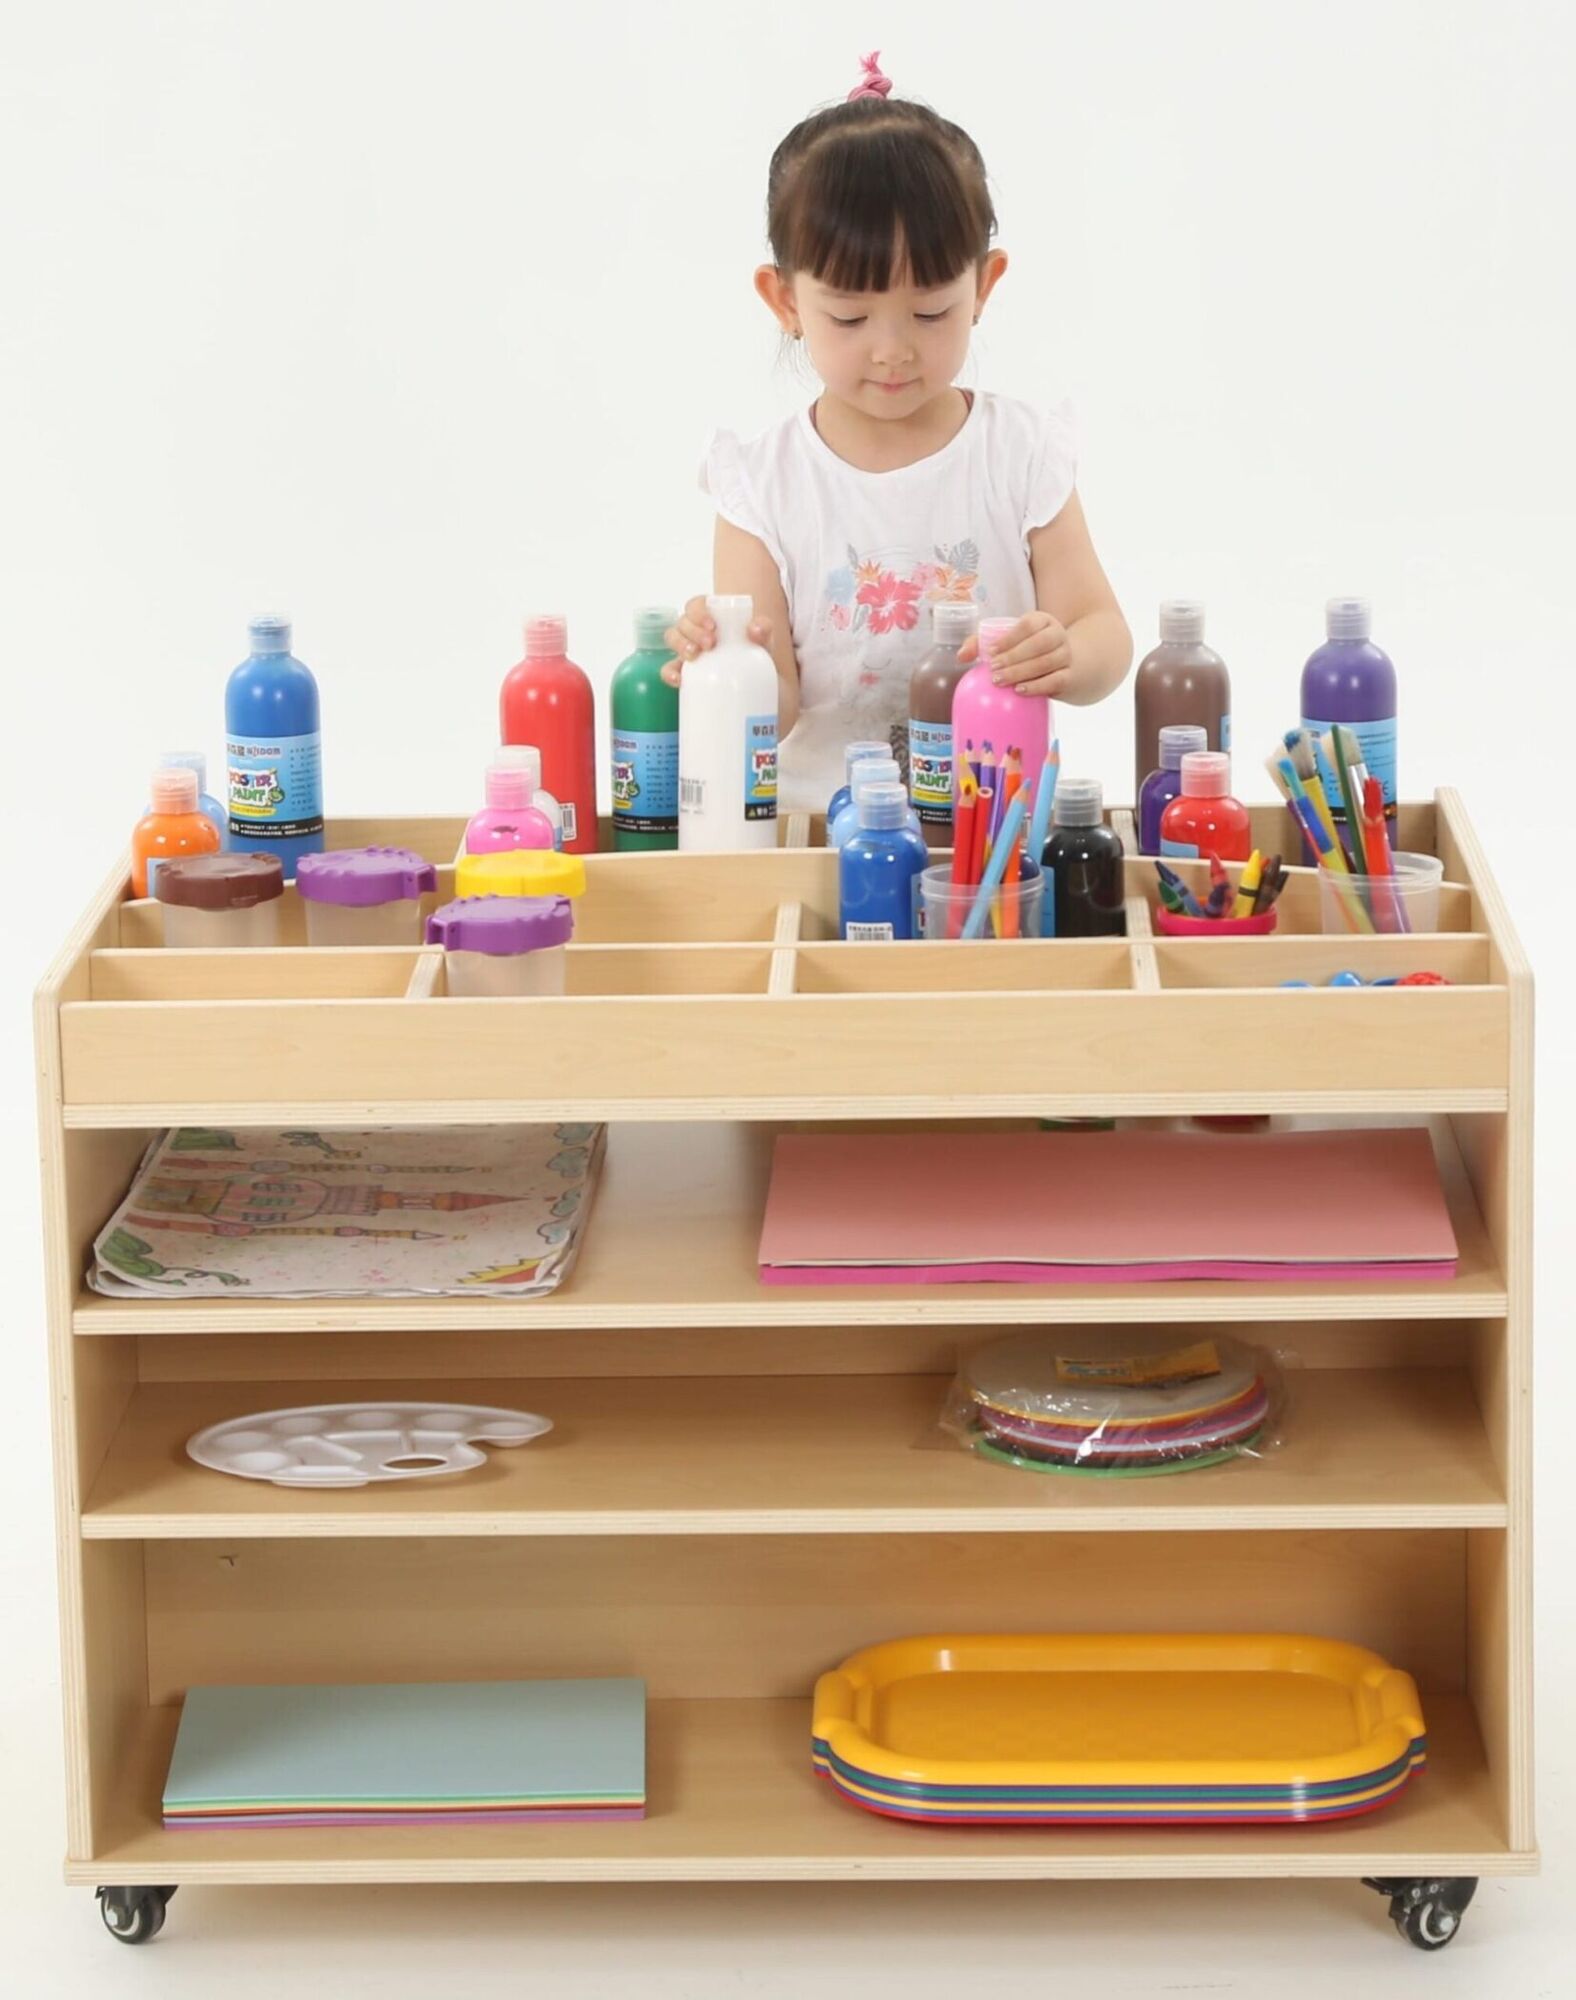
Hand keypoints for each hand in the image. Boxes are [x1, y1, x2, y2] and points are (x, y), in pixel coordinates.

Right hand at [661, 595, 774, 685]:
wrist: (757, 683)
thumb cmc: (754, 653)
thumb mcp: (763, 640)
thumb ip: (763, 629)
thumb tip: (754, 629)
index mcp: (711, 615)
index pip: (696, 605)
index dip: (699, 612)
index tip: (712, 626)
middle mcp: (695, 629)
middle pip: (683, 621)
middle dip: (692, 630)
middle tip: (709, 644)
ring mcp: (687, 649)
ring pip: (672, 638)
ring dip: (680, 644)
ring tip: (693, 656)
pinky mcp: (684, 671)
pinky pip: (669, 668)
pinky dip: (669, 672)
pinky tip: (678, 679)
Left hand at [958, 611, 1072, 699]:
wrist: (1067, 665)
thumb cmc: (1029, 651)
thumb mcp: (1010, 642)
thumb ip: (981, 644)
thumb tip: (961, 656)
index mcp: (1042, 621)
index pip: (1028, 624)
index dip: (1009, 638)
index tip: (990, 651)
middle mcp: (1058, 635)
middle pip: (1039, 644)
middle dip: (1014, 657)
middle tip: (993, 670)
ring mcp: (1066, 656)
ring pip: (1047, 662)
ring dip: (1022, 672)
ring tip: (1001, 681)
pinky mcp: (1069, 676)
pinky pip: (1055, 680)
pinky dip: (1037, 686)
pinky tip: (1020, 690)